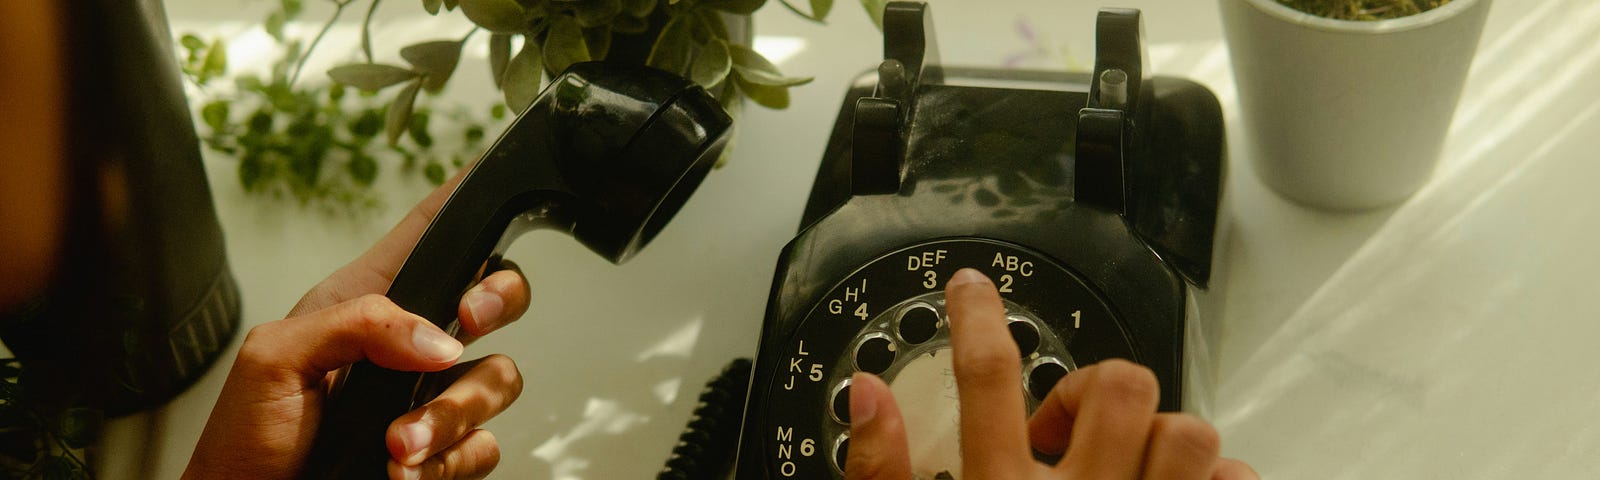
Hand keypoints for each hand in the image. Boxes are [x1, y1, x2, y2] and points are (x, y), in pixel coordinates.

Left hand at [183, 170, 531, 479]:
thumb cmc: (246, 438)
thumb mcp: (274, 357)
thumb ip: (356, 324)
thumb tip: (435, 340)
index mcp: (369, 298)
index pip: (431, 231)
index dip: (469, 202)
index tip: (490, 199)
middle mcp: (411, 341)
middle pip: (497, 294)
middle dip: (499, 300)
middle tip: (467, 322)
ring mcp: (432, 396)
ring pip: (498, 379)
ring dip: (452, 415)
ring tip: (398, 444)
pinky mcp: (442, 450)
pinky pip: (484, 446)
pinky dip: (450, 461)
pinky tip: (406, 470)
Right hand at [845, 268, 1257, 479]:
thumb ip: (880, 468)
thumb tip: (867, 395)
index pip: (986, 376)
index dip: (978, 313)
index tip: (974, 287)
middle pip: (1119, 386)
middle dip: (1097, 391)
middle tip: (1067, 429)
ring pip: (1188, 431)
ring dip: (1159, 436)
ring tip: (1124, 461)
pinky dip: (1217, 479)